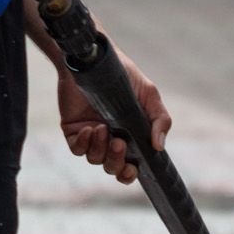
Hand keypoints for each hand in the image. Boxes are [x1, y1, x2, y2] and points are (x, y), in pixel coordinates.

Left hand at [58, 58, 171, 185]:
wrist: (94, 59)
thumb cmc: (124, 75)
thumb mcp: (149, 95)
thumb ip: (160, 120)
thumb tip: (159, 147)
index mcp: (130, 137)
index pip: (130, 167)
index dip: (129, 174)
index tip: (133, 169)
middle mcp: (110, 141)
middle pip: (113, 168)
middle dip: (116, 161)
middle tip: (118, 142)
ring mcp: (91, 137)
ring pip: (95, 159)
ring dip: (100, 148)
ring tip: (102, 127)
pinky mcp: (73, 131)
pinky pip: (77, 149)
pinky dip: (84, 144)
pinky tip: (88, 129)